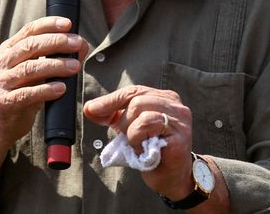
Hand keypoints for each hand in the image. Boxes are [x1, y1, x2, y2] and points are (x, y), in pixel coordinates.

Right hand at [0, 16, 87, 149]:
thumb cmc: (21, 93)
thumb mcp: (36, 73)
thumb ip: (55, 58)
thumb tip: (82, 45)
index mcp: (9, 51)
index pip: (29, 31)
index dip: (49, 25)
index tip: (68, 24)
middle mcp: (2, 63)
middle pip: (30, 46)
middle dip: (56, 42)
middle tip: (76, 44)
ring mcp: (1, 83)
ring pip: (29, 69)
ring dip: (55, 66)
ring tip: (75, 67)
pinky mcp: (5, 103)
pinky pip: (26, 94)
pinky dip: (45, 90)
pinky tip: (61, 88)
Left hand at [83, 85, 194, 199]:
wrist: (171, 179)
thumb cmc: (151, 152)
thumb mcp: (128, 129)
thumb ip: (111, 116)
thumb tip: (89, 108)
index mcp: (163, 98)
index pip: (133, 91)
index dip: (111, 99)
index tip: (92, 109)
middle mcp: (175, 104)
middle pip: (136, 99)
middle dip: (123, 120)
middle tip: (126, 138)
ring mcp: (179, 119)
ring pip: (140, 110)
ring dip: (131, 131)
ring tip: (138, 145)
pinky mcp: (180, 134)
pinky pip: (148, 124)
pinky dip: (138, 137)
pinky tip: (144, 149)